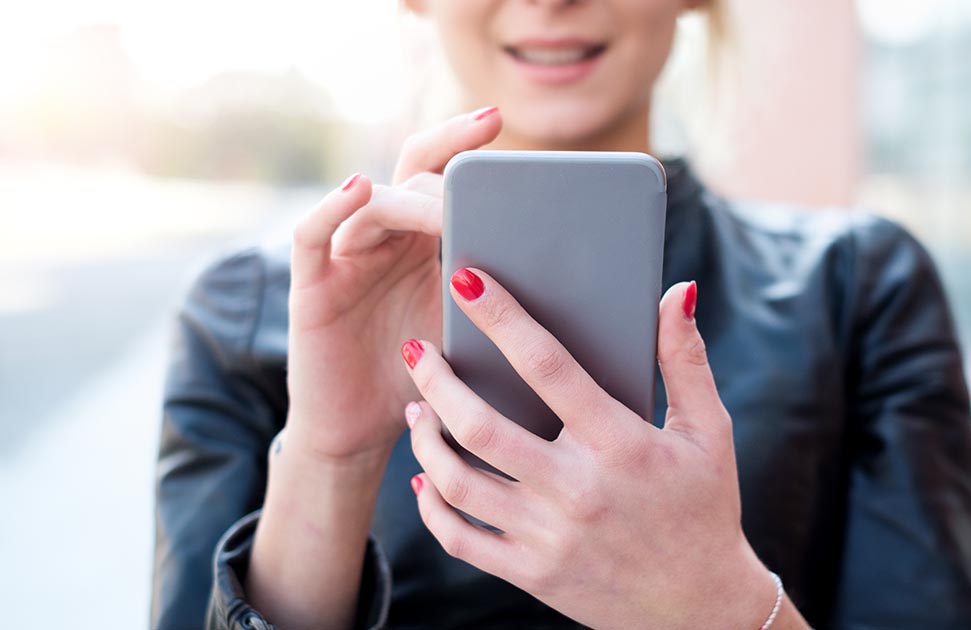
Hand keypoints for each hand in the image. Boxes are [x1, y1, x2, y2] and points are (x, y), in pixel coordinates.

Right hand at [285, 106, 500, 464]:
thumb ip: (504, 300)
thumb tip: (578, 282)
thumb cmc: (428, 385)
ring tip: (447, 201)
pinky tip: (360, 189)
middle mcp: (385, 241)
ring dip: (411, 198)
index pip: (442, 177)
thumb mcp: (475, 334)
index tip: (498, 121)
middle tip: (484, 136)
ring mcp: (346, 259)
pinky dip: (332, 207)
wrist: (367, 434)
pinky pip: (314, 235)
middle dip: (447, 152)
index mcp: (425, 245)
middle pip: (409, 174)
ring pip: (372, 203)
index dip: (463, 146)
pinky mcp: (312, 287)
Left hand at [403, 268, 807, 628]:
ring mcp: (549, 537)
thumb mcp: (710, 431)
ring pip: (458, 482)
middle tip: (416, 350)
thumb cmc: (705, 508)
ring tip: (418, 409)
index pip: (547, 366)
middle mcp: (578, 490)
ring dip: (426, 439)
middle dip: (436, 380)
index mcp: (621, 444)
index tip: (466, 280)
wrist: (701, 608)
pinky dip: (432, 507)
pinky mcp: (532, 574)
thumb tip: (676, 292)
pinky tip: (427, 477)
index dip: (502, 317)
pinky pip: (461, 540)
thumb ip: (686, 360)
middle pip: (481, 425)